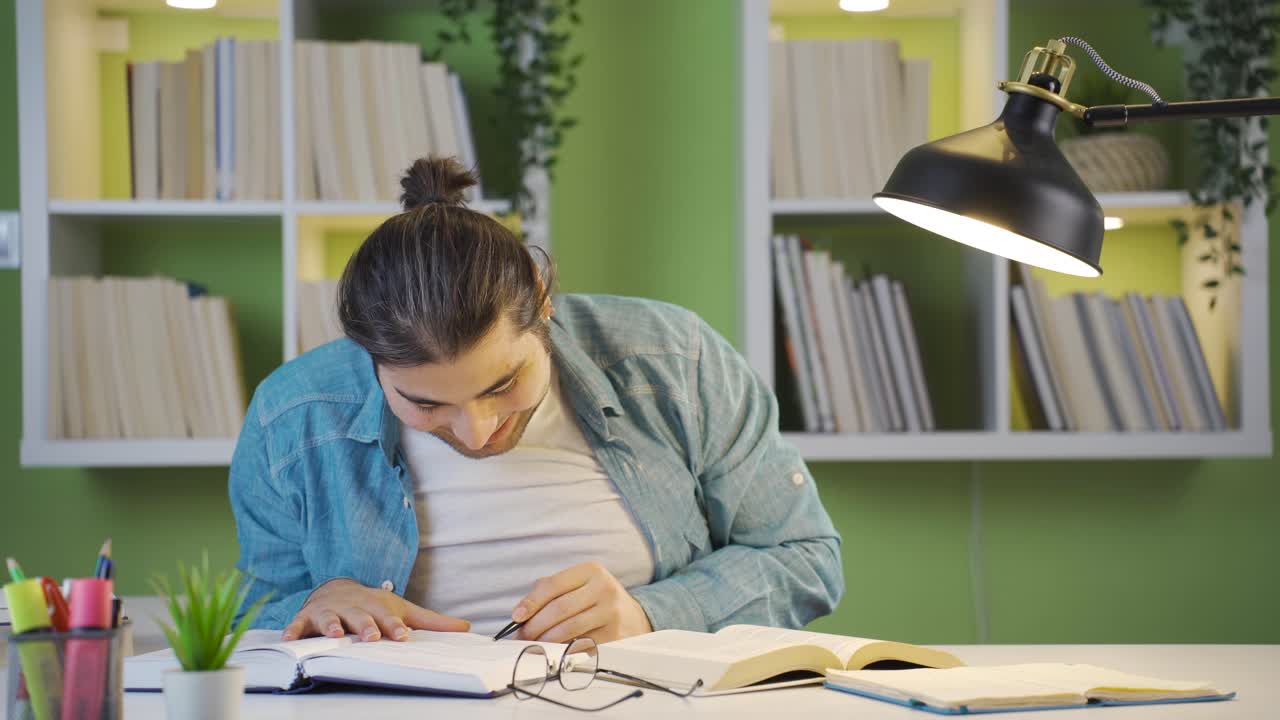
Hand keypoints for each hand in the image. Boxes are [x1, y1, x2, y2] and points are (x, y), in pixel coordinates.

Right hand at [282, 578, 469, 641]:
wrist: (338, 587)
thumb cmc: (372, 604)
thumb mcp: (402, 609)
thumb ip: (432, 621)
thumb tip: (466, 627)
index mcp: (377, 607)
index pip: (388, 618)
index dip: (395, 626)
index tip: (402, 635)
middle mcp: (354, 607)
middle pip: (361, 617)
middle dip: (366, 625)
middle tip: (372, 635)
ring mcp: (330, 612)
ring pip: (331, 618)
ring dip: (333, 625)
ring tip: (336, 633)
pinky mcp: (308, 618)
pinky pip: (299, 624)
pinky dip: (293, 630)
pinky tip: (290, 639)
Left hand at [513, 561, 651, 643]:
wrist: (633, 617)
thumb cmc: (595, 599)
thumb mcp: (578, 584)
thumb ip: (549, 590)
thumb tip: (520, 613)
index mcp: (592, 571)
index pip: (553, 585)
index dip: (531, 602)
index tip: (516, 616)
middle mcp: (604, 589)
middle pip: (559, 609)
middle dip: (535, 626)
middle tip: (521, 636)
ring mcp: (612, 614)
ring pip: (568, 630)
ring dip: (545, 641)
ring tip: (533, 645)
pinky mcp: (615, 636)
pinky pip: (580, 646)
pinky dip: (562, 651)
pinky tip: (553, 651)